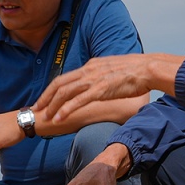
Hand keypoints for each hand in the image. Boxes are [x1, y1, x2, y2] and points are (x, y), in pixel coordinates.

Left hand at [36, 53, 182, 122]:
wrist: (148, 68)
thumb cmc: (135, 72)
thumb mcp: (112, 72)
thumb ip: (101, 77)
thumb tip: (96, 85)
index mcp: (91, 66)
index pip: (65, 78)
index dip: (52, 89)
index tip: (44, 100)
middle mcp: (88, 70)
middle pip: (59, 83)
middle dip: (46, 97)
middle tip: (36, 109)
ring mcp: (94, 79)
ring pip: (65, 92)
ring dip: (52, 105)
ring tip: (44, 116)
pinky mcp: (101, 88)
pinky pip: (79, 100)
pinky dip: (66, 109)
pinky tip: (58, 118)